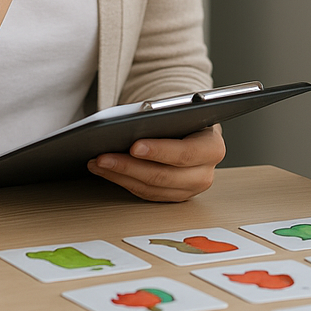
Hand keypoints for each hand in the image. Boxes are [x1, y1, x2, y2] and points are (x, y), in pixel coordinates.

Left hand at [87, 124, 225, 201]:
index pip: (185, 153)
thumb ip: (167, 118)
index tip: (133, 146)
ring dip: (120, 175)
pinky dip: (122, 181)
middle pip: (163, 176)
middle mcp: (205, 174)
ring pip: (151, 188)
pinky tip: (105, 170)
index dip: (159, 151)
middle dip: (129, 166)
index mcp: (213, 148)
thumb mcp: (183, 113)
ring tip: (98, 162)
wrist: (196, 131)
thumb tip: (134, 122)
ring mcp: (189, 189)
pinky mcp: (173, 197)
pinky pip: (145, 194)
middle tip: (103, 156)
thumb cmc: (187, 119)